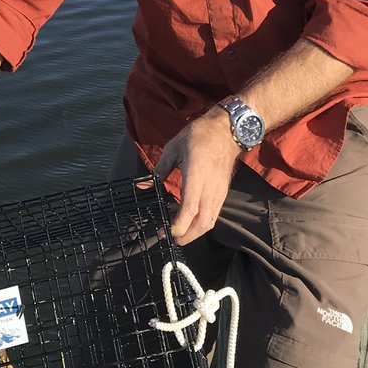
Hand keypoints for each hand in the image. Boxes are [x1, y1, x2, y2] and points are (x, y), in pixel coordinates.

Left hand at [153, 109, 239, 244]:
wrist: (226, 130)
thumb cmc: (198, 136)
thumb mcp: (173, 149)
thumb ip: (158, 170)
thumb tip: (141, 186)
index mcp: (196, 176)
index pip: (189, 209)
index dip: (178, 226)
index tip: (165, 231)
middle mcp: (210, 188)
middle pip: (202, 223)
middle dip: (186, 236)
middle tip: (170, 237)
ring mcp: (219, 192)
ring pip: (210, 222)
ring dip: (195, 232)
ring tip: (179, 233)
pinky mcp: (223, 192)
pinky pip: (214, 214)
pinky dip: (202, 223)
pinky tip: (191, 221)